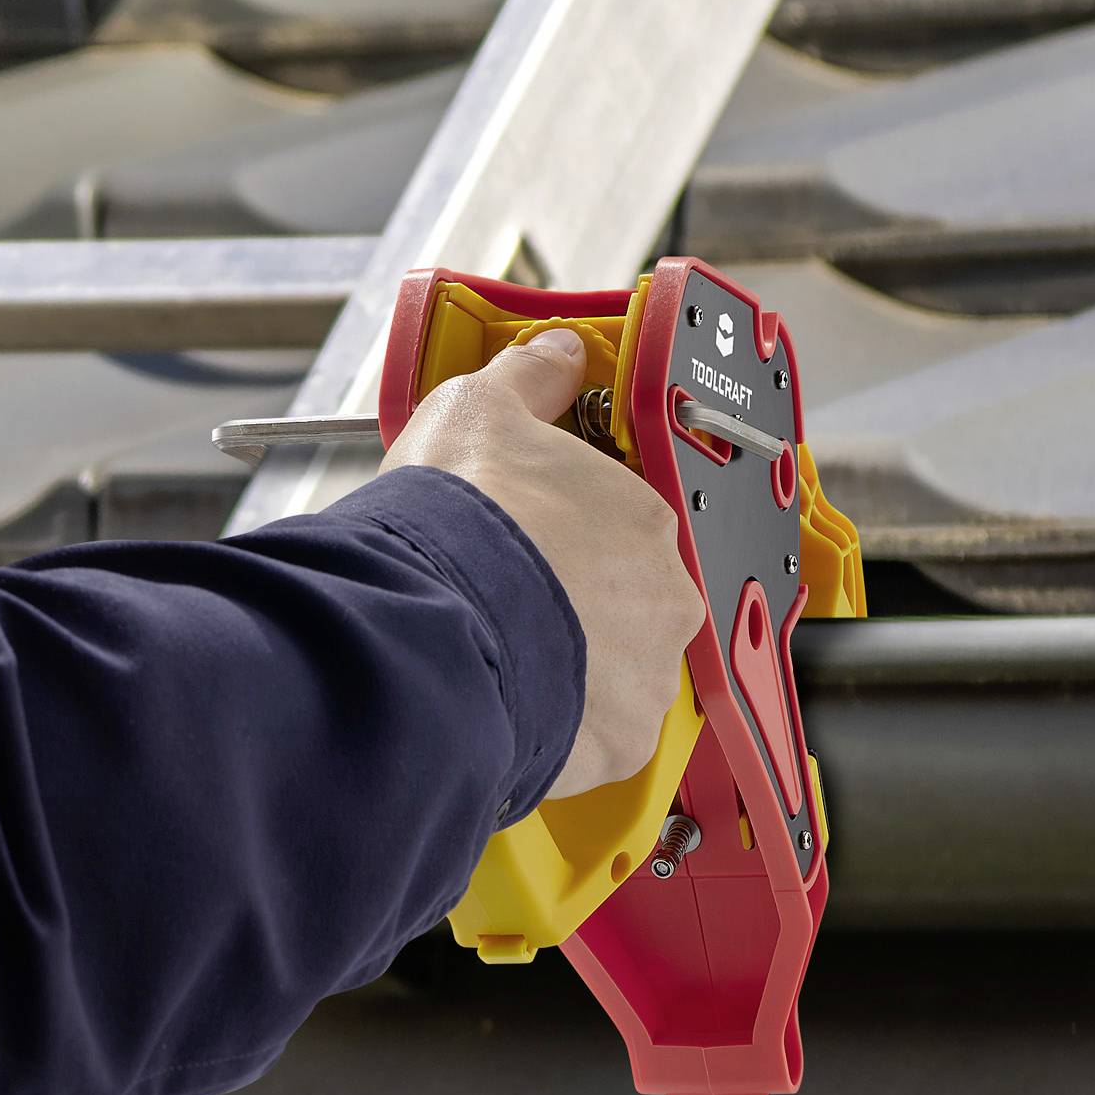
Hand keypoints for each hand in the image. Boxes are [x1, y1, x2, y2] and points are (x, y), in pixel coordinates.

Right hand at [381, 327, 704, 798]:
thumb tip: (555, 351)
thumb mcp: (480, 409)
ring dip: (572, 665)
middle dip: (578, 600)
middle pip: (630, 599)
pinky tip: (512, 700)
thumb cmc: (458, 524)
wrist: (428, 626)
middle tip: (512, 597)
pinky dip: (561, 725)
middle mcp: (665, 599)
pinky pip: (597, 734)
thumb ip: (529, 378)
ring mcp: (649, 676)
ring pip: (617, 671)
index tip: (536, 536)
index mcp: (646, 517)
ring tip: (504, 653)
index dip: (575, 529)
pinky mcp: (621, 743)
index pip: (628, 522)